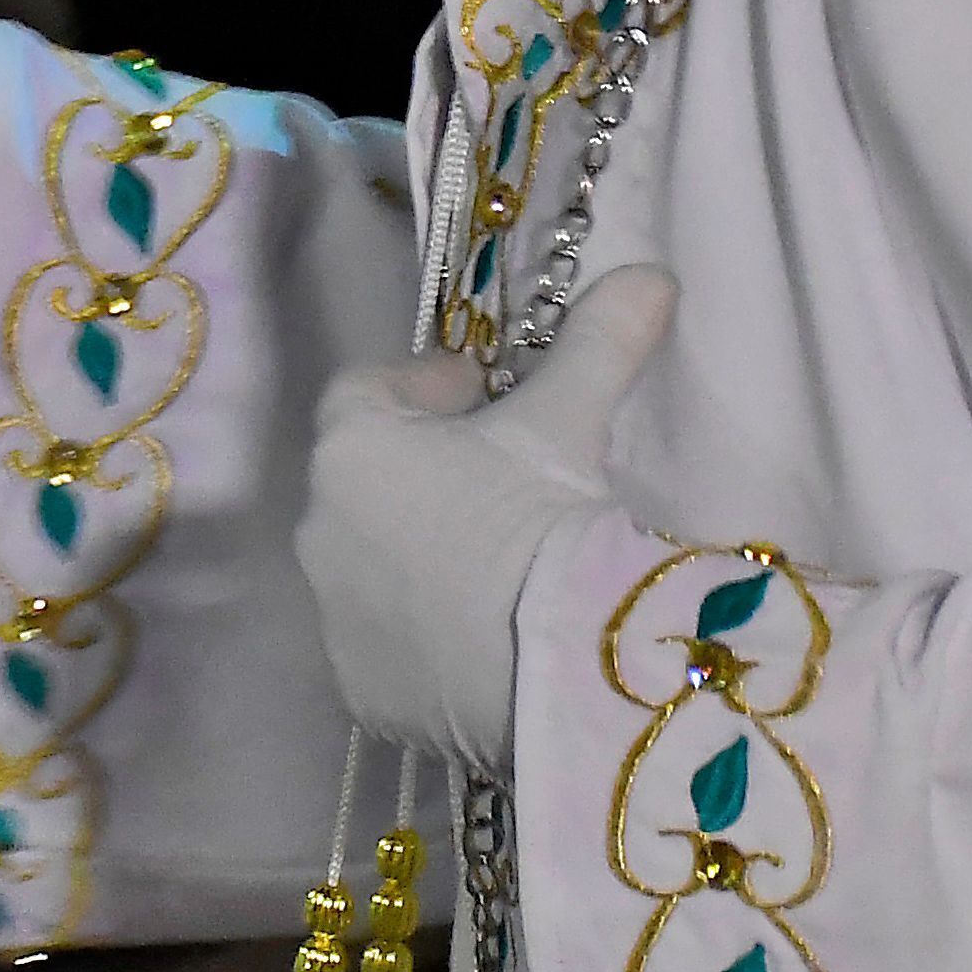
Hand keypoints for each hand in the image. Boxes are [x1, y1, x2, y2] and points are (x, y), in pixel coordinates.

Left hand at [296, 266, 675, 769]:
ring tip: (500, 563)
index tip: (485, 392)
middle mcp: (319, 532)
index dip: (425, 384)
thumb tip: (652, 275)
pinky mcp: (363, 696)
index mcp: (351, 451)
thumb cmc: (539, 517)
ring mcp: (335, 624)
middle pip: (365, 481)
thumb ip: (598, 341)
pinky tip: (487, 636)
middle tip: (501, 476)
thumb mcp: (569, 420)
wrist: (548, 669)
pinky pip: (388, 646)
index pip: (365, 391)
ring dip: (419, 554)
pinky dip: (423, 632)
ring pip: (372, 567)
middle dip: (423, 471)